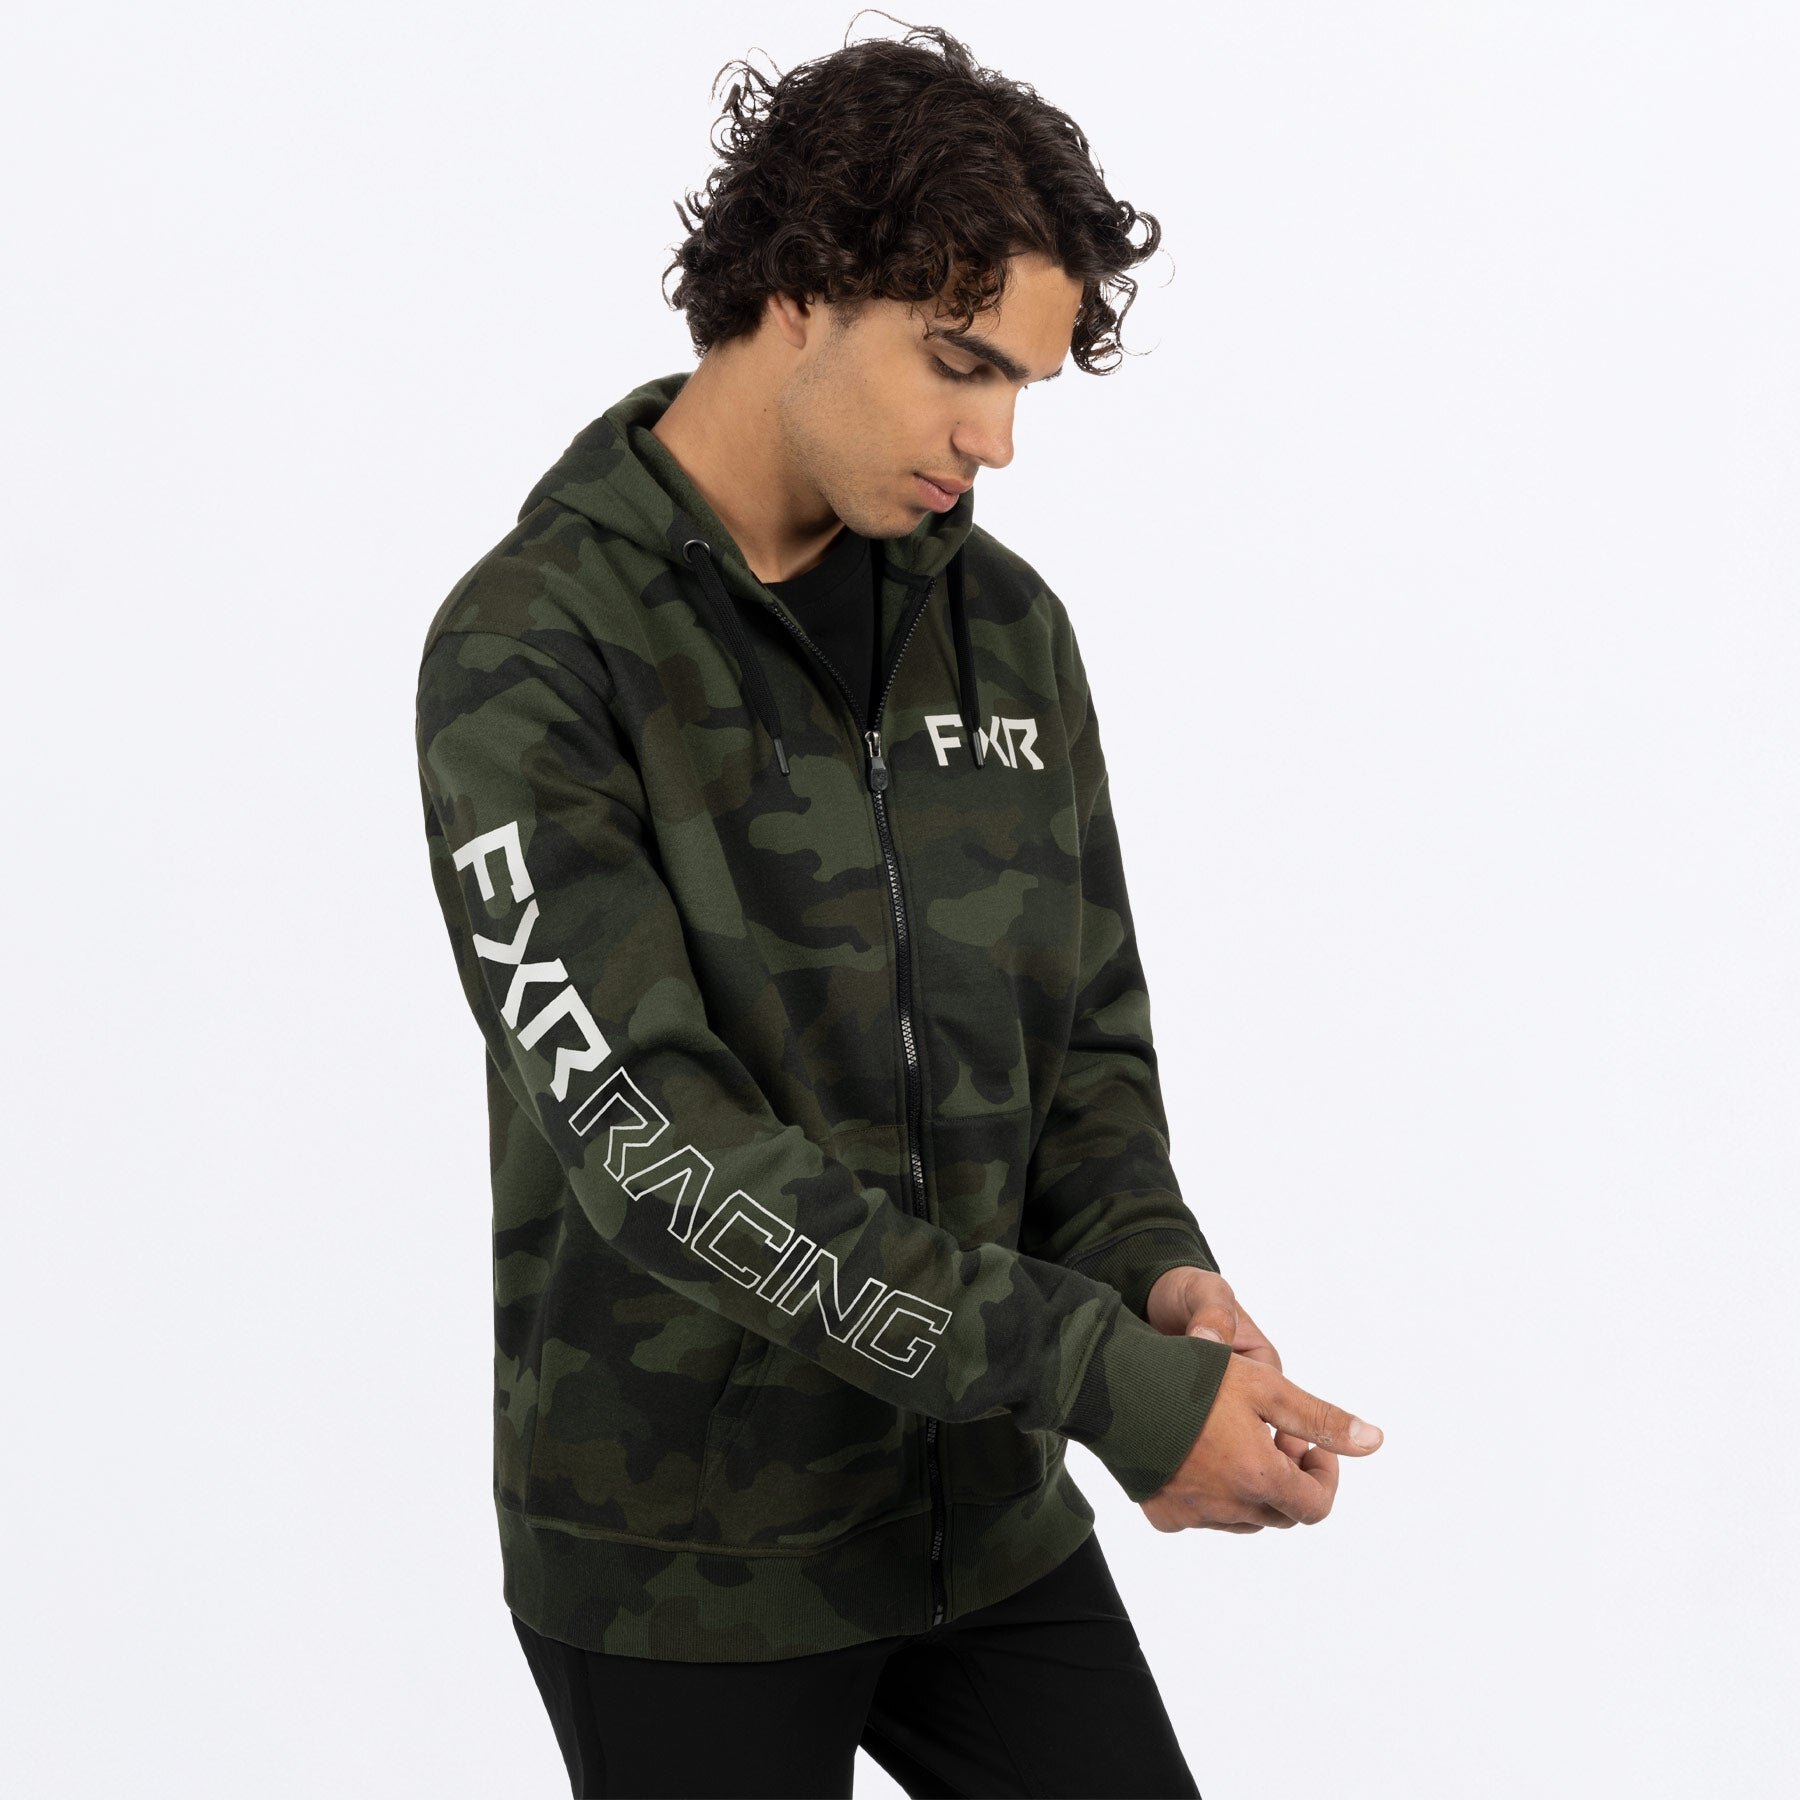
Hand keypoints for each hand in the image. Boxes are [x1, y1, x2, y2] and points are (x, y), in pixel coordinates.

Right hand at [1140, 1267, 1381, 1533]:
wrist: (1112, 1383)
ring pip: (1242, 1518)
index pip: (1315, 1506)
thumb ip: (1321, 1419)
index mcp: (1259, 1479)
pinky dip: (1211, 1493)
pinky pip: (1201, 1515)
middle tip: (1272, 1431)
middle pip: (1280, 1513)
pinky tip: (1197, 1452)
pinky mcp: (1161, 1513)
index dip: (1323, 1473)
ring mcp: (1192, 1516)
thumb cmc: (1191, 1376)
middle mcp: (1228, 1509)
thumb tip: (1374, 1441)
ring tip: (1234, 1437)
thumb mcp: (1265, 1385)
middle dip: (1287, 1477)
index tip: (1307, 1440)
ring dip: (1251, 1487)